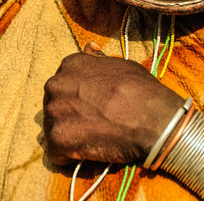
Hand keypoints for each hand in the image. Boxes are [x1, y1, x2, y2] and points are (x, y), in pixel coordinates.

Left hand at [43, 41, 182, 165]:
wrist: (150, 117)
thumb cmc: (139, 88)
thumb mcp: (119, 64)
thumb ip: (97, 60)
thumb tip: (89, 47)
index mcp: (71, 64)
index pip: (63, 81)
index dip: (77, 95)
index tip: (91, 103)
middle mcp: (57, 84)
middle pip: (54, 103)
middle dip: (68, 114)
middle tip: (92, 122)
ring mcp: (55, 112)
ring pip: (53, 127)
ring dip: (69, 134)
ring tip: (92, 136)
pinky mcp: (58, 139)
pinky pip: (55, 152)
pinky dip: (69, 156)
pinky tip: (88, 151)